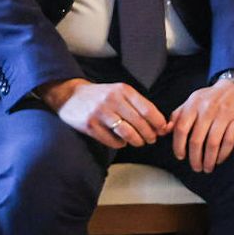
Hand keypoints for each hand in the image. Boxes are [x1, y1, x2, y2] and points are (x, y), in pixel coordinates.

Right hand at [41, 77, 169, 149]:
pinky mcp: (90, 125)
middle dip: (149, 135)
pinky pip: (111, 141)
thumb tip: (162, 125)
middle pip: (139, 123)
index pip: (148, 110)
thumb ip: (139, 106)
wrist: (71, 96)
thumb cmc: (103, 96)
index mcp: (124, 90)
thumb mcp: (121, 93)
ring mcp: (100, 113)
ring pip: (127, 133)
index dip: (158, 123)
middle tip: (151, 139)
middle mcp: (113, 100)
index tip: (162, 130)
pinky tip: (122, 142)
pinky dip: (120, 144)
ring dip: (137, 141)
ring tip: (139, 142)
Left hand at [169, 79, 233, 172]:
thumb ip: (178, 114)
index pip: (181, 129)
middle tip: (196, 168)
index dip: (178, 146)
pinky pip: (229, 140)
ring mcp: (224, 113)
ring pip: (213, 143)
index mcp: (193, 104)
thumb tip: (165, 131)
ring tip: (207, 168)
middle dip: (195, 158)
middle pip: (196, 140)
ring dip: (209, 159)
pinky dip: (223, 153)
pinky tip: (220, 160)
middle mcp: (207, 108)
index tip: (180, 157)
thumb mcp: (193, 100)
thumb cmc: (212, 96)